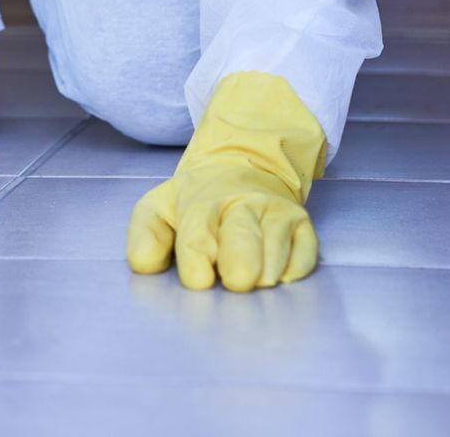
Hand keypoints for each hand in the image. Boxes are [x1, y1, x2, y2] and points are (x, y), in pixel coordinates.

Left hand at [125, 72, 325, 291]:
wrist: (245, 165)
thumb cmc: (198, 201)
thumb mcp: (159, 207)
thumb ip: (145, 235)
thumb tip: (144, 265)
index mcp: (202, 203)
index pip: (197, 237)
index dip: (196, 262)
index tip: (199, 280)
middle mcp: (243, 205)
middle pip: (242, 239)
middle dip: (240, 263)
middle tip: (237, 284)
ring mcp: (276, 214)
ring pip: (277, 248)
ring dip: (267, 272)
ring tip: (255, 283)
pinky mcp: (304, 226)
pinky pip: (305, 254)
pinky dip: (295, 270)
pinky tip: (280, 277)